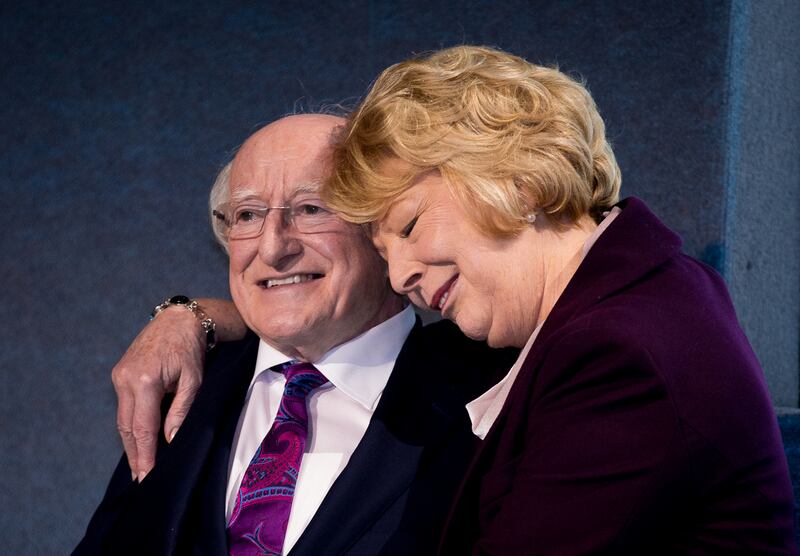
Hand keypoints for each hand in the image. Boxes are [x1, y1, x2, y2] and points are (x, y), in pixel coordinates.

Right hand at [112, 307, 204, 480]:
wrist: (178, 320)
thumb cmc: (191, 349)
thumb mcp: (193, 380)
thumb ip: (181, 410)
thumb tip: (170, 440)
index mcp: (145, 380)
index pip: (143, 427)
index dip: (145, 454)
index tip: (147, 476)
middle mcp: (125, 379)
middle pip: (127, 427)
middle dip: (135, 454)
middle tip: (141, 479)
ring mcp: (119, 376)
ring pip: (123, 418)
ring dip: (131, 442)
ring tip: (139, 465)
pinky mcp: (119, 374)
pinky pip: (124, 406)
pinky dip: (131, 424)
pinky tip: (139, 439)